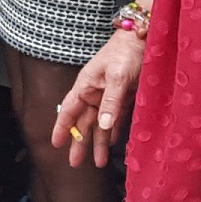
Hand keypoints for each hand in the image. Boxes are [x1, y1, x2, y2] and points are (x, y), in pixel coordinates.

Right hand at [56, 29, 140, 163]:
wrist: (144, 37)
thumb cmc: (126, 53)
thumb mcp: (118, 77)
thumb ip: (111, 102)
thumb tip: (103, 126)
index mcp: (86, 85)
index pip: (69, 110)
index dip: (62, 127)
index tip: (56, 144)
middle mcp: (95, 92)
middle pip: (84, 122)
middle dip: (80, 143)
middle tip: (75, 163)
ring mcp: (109, 95)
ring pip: (101, 124)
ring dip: (99, 142)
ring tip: (99, 162)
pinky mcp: (124, 96)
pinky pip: (116, 118)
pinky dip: (114, 131)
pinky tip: (114, 142)